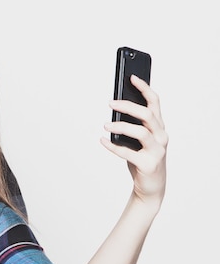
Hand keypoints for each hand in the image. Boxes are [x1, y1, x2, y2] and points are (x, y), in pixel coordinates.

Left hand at [103, 75, 167, 205]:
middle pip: (147, 114)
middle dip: (128, 106)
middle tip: (110, 103)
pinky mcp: (148, 165)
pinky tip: (102, 140)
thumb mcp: (140, 139)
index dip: (144, 88)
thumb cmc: (143, 158)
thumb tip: (115, 109)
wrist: (151, 186)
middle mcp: (161, 137)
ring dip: (121, 126)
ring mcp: (157, 151)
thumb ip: (133, 125)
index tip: (131, 77)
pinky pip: (128, 153)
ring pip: (141, 132)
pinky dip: (113, 146)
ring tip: (106, 125)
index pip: (155, 102)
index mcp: (159, 127)